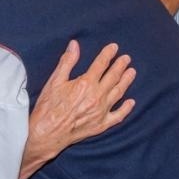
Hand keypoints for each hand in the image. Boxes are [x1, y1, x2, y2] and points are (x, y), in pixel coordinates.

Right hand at [22, 41, 135, 177]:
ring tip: (132, 72)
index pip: (101, 64)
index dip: (108, 54)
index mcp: (86, 83)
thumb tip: (74, 45)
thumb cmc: (49, 107)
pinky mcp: (101, 125)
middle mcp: (97, 96)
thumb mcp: (55, 81)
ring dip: (126, 81)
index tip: (114, 47)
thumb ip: (67, 62)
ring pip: (118, 93)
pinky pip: (118, 115)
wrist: (47, 133)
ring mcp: (101, 111)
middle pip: (113, 77)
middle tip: (127, 58)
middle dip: (120, 66)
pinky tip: (131, 102)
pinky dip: (126, 108)